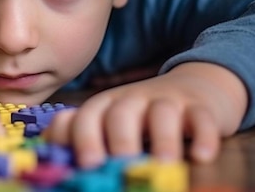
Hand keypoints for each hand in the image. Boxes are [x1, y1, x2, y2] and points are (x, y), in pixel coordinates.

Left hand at [43, 62, 247, 166]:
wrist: (194, 88)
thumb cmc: (143, 117)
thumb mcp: (111, 125)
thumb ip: (83, 139)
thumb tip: (51, 164)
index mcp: (104, 108)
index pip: (84, 117)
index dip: (79, 137)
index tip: (82, 163)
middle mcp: (131, 101)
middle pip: (119, 114)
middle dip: (117, 140)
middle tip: (117, 165)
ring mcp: (166, 101)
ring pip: (161, 113)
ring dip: (161, 140)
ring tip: (162, 165)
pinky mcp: (199, 107)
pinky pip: (201, 117)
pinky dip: (203, 136)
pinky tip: (201, 156)